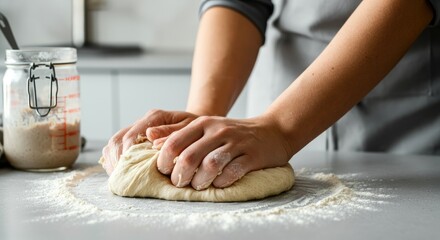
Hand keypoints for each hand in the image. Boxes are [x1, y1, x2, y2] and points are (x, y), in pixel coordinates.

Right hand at [101, 109, 197, 174]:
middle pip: (118, 140)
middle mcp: (142, 122)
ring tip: (121, 178)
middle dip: (117, 161)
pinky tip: (122, 172)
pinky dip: (115, 161)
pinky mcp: (134, 139)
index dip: (128, 155)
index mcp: (155, 117)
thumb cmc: (196, 130)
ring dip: (114, 162)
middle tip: (123, 178)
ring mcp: (136, 129)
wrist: (199, 127)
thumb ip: (171, 132)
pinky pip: (116, 149)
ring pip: (113, 144)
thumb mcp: (190, 129)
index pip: (132, 136)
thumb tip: (150, 135)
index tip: (132, 171)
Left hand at [157, 114, 292, 189]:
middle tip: (180, 183)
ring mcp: (236, 143)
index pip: (174, 143)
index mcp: (203, 123)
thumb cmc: (233, 134)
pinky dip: (221, 182)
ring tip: (199, 185)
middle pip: (189, 157)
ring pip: (210, 166)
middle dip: (180, 176)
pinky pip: (232, 173)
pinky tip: (218, 184)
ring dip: (200, 181)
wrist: (272, 131)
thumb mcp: (207, 128)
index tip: (165, 172)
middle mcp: (218, 131)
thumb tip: (152, 143)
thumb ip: (181, 134)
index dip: (164, 161)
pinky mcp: (252, 156)